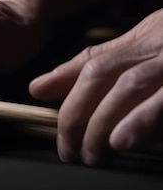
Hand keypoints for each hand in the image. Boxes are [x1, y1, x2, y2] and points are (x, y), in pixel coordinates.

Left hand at [29, 9, 162, 164]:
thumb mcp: (150, 44)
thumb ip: (98, 63)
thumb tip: (39, 88)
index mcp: (150, 36)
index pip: (97, 63)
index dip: (68, 91)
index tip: (52, 122)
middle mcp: (162, 45)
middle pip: (107, 75)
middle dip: (80, 113)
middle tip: (72, 151)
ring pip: (135, 85)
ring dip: (107, 120)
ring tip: (93, 152)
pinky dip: (146, 118)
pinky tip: (126, 140)